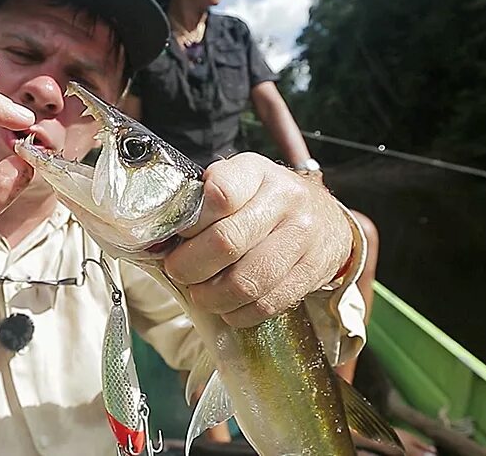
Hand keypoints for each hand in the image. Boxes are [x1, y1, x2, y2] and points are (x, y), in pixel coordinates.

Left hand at [163, 153, 352, 327]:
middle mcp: (285, 199)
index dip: (189, 222)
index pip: (219, 194)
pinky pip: (267, 304)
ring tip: (201, 294)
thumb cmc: (266, 201)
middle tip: (178, 271)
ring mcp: (303, 236)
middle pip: (226, 243)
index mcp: (257, 171)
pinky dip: (239, 314)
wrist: (326, 217)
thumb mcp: (237, 183)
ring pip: (246, 282)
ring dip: (212, 297)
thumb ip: (202, 202)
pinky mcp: (313, 271)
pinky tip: (229, 307)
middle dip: (190, 266)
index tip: (177, 235)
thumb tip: (159, 239)